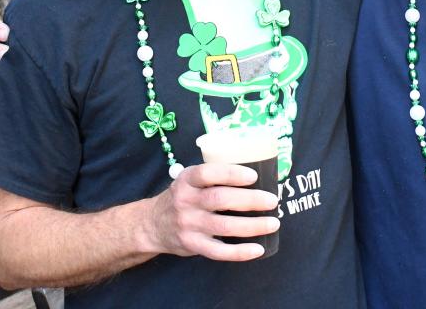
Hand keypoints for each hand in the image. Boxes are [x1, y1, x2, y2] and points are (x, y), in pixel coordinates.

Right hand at [143, 163, 279, 260]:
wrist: (152, 225)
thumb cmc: (183, 197)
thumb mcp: (190, 180)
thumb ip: (214, 176)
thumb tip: (257, 173)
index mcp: (187, 180)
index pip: (208, 173)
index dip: (231, 174)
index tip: (253, 176)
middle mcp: (186, 201)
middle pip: (220, 199)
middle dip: (250, 200)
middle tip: (272, 200)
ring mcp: (189, 225)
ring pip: (224, 226)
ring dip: (252, 225)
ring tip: (273, 223)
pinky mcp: (192, 245)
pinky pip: (218, 251)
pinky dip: (240, 252)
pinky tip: (258, 248)